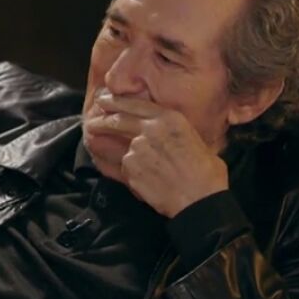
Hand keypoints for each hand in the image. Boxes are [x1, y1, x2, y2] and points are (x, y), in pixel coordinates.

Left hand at [84, 95, 228, 217]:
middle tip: (92, 123)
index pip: (135, 105)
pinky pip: (125, 169)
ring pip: (124, 149)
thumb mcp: (193, 140)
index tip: (103, 100)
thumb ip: (171, 132)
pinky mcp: (129, 168)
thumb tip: (162, 134)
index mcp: (170, 118)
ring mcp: (137, 148)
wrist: (200, 198)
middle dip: (102, 121)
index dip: (116, 102)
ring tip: (142, 168)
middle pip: (118, 120)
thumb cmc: (206, 172)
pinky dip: (131, 173)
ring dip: (125, 156)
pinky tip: (146, 181)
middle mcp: (150, 129)